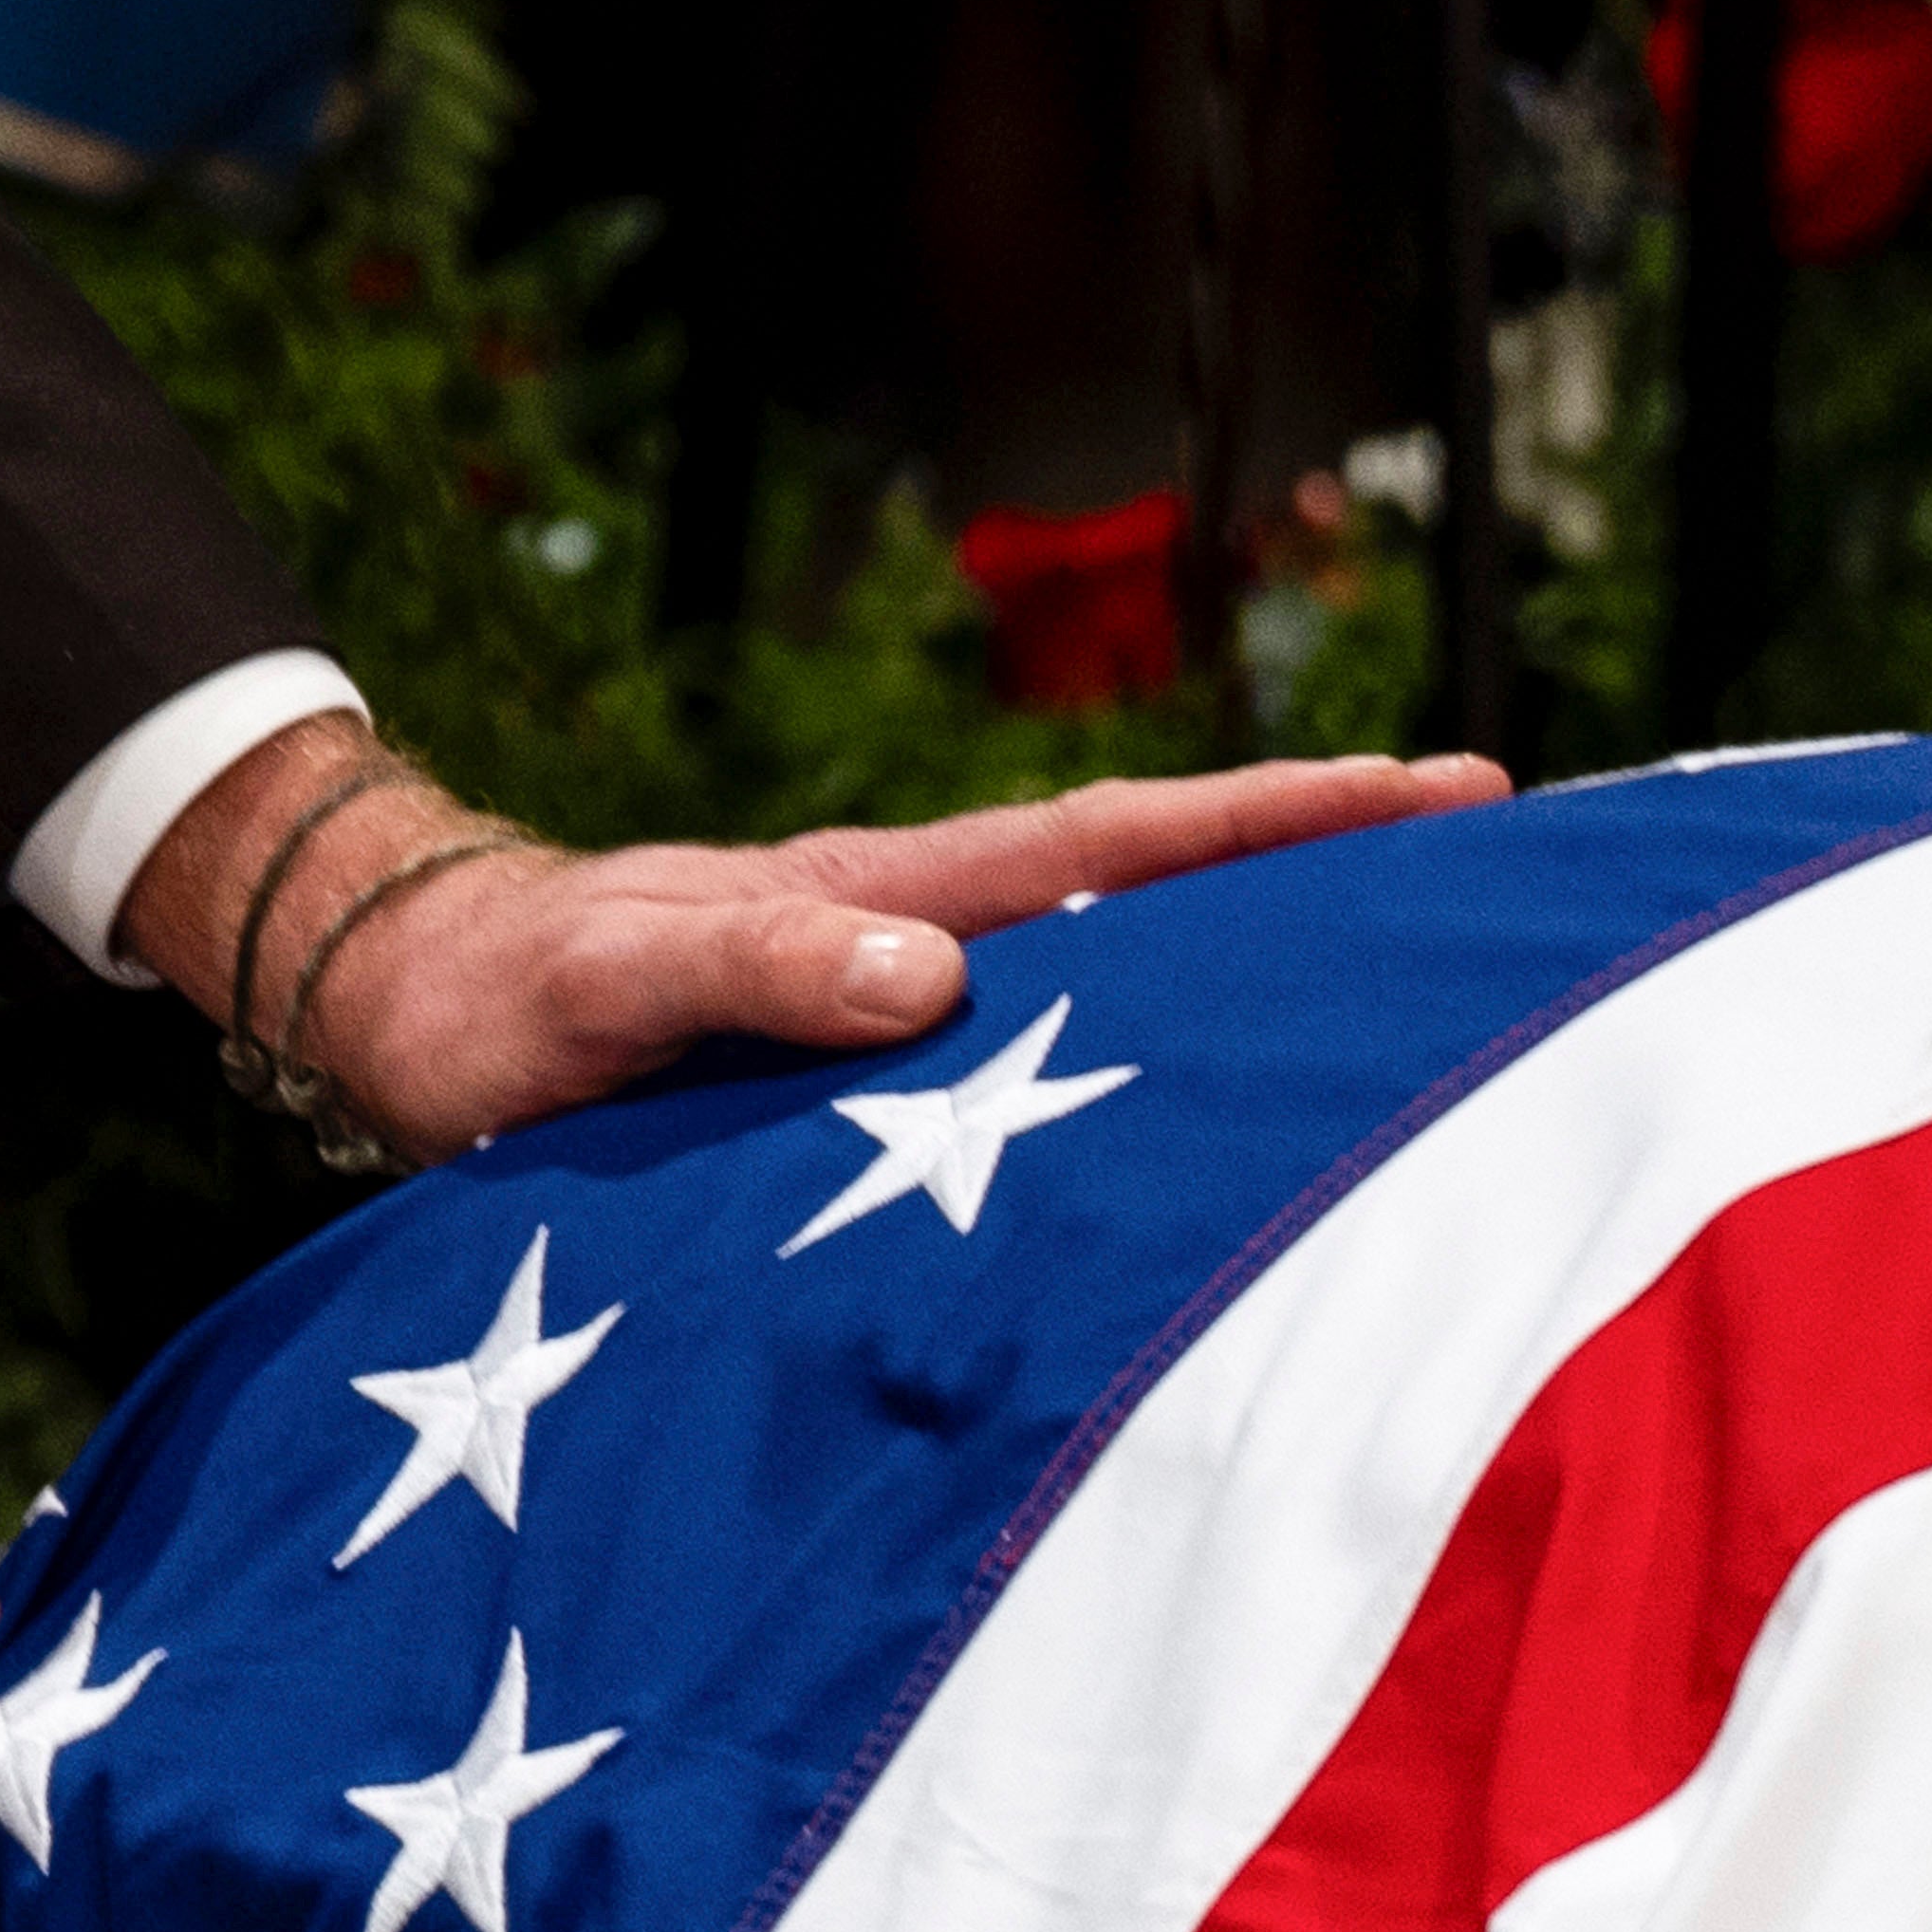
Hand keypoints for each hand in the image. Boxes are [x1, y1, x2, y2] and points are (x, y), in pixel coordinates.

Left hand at [123, 721, 1511, 1160]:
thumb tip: (934, 975)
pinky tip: (1225, 1138)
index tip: (1453, 793)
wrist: (412, 1017)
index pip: (1132, 842)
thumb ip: (752, 964)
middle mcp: (935, 936)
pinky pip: (1053, 1069)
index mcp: (898, 890)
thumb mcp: (611, 983)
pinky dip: (1154, 1072)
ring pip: (1129, 977)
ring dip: (1265, 976)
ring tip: (1431, 1001)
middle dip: (1339, 874)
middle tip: (1519, 867)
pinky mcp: (880, 1079)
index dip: (1289, 819)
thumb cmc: (503, 1005)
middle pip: (1174, 888)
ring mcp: (916, 1003)